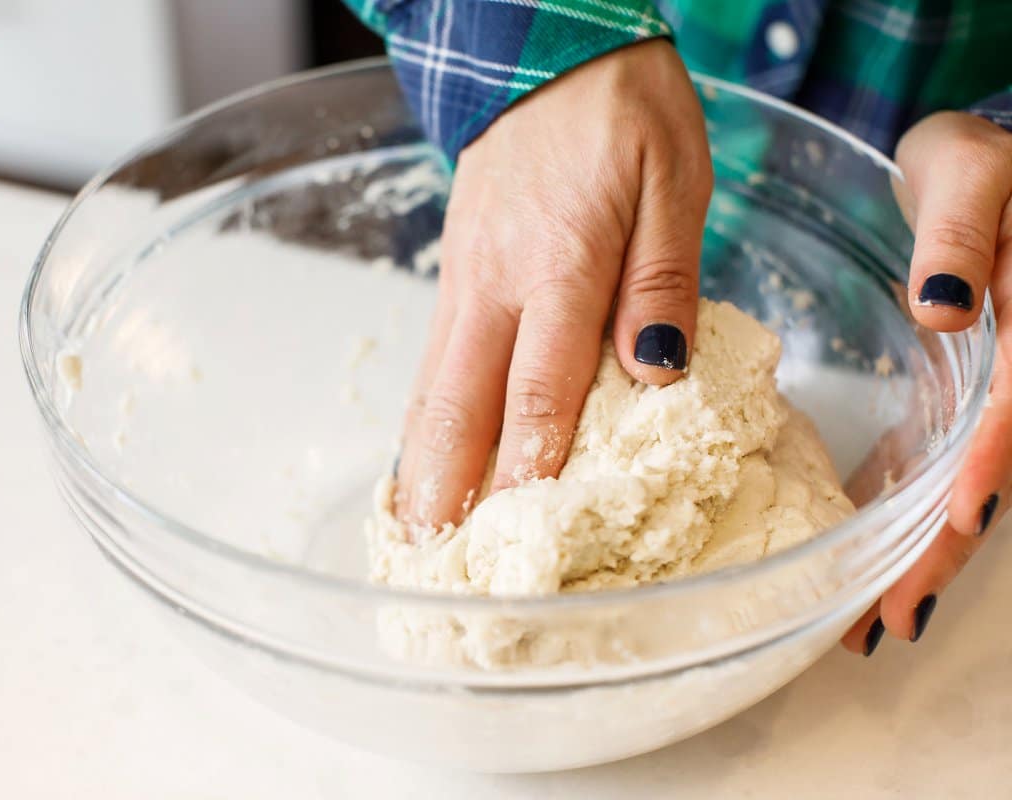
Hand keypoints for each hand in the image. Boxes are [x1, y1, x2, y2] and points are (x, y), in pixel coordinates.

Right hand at [394, 40, 711, 529]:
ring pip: (433, 389)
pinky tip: (427, 459)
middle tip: (440, 567)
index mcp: (558, 263)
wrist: (545, 50)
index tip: (523, 542)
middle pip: (460, 406)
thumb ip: (661, 280)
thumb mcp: (674, 181)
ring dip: (423, 467)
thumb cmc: (623, 110)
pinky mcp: (457, 275)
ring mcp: (465, 281)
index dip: (530, 471)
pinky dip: (425, 421)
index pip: (539, 390)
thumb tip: (653, 375)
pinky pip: (435, 363)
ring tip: (418, 537)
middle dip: (448, 492)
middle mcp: (494, 284)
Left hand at [842, 112, 1011, 654]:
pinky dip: (903, 516)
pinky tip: (866, 559)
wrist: (983, 173)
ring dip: (923, 553)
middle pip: (993, 474)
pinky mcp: (956, 403)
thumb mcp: (971, 174)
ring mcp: (990, 399)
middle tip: (889, 620)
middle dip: (945, 550)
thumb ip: (961, 233)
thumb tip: (942, 307)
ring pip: (964, 486)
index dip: (989, 468)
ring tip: (871, 620)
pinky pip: (934, 469)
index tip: (958, 522)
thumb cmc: (984, 165)